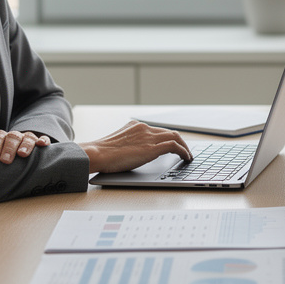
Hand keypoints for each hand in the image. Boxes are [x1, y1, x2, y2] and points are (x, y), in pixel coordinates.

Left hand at [0, 129, 50, 163]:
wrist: (22, 156)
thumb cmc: (7, 161)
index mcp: (4, 139)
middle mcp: (16, 137)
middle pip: (13, 137)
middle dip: (9, 148)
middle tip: (6, 160)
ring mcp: (29, 139)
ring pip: (28, 138)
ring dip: (25, 145)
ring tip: (22, 154)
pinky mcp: (41, 142)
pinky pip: (44, 138)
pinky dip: (43, 140)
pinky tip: (42, 144)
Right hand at [79, 120, 193, 173]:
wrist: (96, 154)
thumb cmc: (101, 154)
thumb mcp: (117, 144)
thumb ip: (128, 144)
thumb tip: (133, 153)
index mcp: (135, 126)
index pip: (157, 130)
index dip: (167, 137)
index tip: (173, 144)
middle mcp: (144, 128)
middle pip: (168, 132)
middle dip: (179, 141)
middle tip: (184, 150)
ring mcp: (148, 137)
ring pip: (175, 136)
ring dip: (184, 146)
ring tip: (188, 155)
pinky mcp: (152, 148)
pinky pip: (174, 146)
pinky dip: (183, 151)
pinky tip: (186, 157)